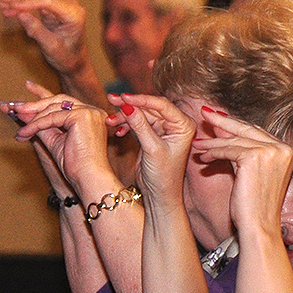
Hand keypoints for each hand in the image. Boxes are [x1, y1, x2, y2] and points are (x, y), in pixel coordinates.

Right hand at [0, 0, 88, 76]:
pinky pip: (36, 2)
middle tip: (2, 2)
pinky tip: (9, 7)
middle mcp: (70, 6)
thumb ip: (37, 30)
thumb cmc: (66, 57)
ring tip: (1, 3)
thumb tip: (20, 14)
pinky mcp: (54, 8)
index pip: (49, 1)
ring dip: (19, 0)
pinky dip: (23, 5)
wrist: (74, 62)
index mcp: (74, 14)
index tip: (12, 5)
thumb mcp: (51, 46)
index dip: (28, 2)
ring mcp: (63, 5)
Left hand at [3, 82, 114, 195]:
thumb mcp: (54, 140)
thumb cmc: (76, 165)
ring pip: (53, 109)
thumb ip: (41, 125)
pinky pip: (52, 117)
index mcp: (89, 116)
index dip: (43, 93)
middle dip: (33, 105)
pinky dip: (36, 125)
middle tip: (13, 108)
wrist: (88, 178)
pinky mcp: (83, 116)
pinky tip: (26, 132)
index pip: (63, 101)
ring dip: (32, 119)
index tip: (28, 85)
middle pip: (57, 101)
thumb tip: (22, 112)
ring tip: (19, 130)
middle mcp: (92, 111)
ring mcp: (89, 112)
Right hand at [107, 93, 196, 212]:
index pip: (162, 105)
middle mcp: (176, 124)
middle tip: (111, 99)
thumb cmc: (163, 176)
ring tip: (109, 120)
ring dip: (124, 116)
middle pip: (150, 107)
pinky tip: (117, 130)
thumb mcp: (152, 149)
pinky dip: (126, 124)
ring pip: (142, 114)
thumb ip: (140, 126)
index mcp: (184, 125)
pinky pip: (138, 123)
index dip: (141, 99)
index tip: (123, 97)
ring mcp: (164, 128)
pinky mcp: (153, 134)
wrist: (159, 195)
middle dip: (130, 105)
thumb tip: (126, 105)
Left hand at [191, 111, 292, 241]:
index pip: (257, 132)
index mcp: (288, 151)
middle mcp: (283, 148)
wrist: (260, 227)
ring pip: (234, 141)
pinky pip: (227, 150)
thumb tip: (223, 130)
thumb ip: (244, 151)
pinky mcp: (254, 157)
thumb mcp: (253, 173)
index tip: (219, 119)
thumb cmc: (256, 207)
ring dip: (212, 143)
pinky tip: (203, 157)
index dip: (236, 125)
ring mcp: (271, 151)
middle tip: (205, 113)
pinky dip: (213, 153)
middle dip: (222, 122)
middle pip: (246, 130)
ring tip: (198, 145)